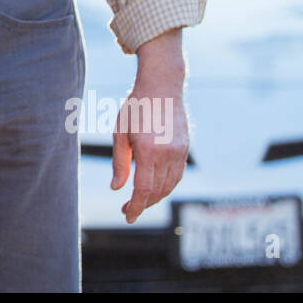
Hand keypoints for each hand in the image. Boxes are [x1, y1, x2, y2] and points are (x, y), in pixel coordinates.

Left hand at [111, 81, 189, 223]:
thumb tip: (117, 189)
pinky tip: (154, 186)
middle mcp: (168, 154)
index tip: (127, 217)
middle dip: (143, 204)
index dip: (136, 207)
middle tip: (127, 209)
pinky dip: (166, 185)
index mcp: (149, 151)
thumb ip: (120, 163)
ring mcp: (180, 152)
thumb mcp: (120, 132)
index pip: (144, 190)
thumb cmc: (136, 107)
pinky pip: (177, 175)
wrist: (162, 85)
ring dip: (156, 197)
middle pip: (157, 191)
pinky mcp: (186, 148)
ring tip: (140, 200)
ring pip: (170, 186)